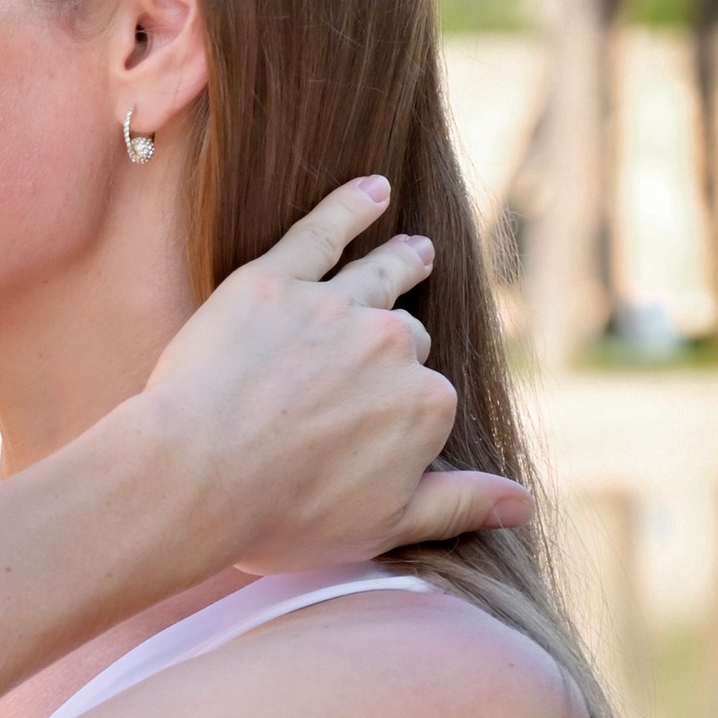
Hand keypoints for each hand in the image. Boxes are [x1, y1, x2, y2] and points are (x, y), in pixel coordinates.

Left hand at [139, 177, 530, 570]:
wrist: (195, 477)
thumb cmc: (281, 515)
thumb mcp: (383, 527)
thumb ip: (457, 506)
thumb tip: (522, 504)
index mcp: (426, 405)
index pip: (425, 398)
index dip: (399, 414)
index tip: (374, 428)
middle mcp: (392, 346)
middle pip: (404, 337)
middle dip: (395, 346)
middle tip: (384, 347)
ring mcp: (334, 307)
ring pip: (380, 275)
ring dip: (403, 260)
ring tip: (418, 250)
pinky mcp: (275, 280)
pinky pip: (322, 231)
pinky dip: (350, 206)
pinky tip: (372, 190)